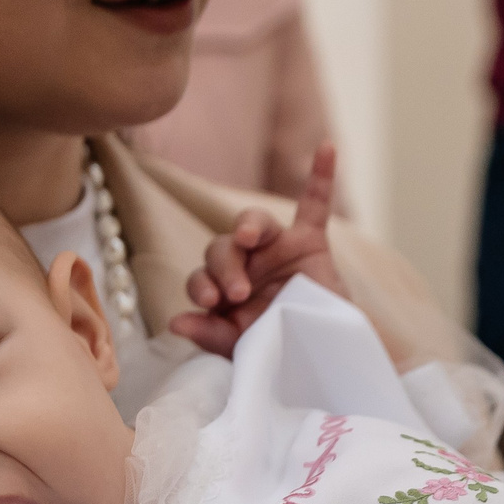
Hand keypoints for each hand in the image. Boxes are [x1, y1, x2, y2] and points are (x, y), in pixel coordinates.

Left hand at [167, 144, 345, 358]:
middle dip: (225, 267)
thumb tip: (175, 322)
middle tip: (239, 292)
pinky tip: (327, 148)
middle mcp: (245, 263)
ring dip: (247, 225)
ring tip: (247, 236)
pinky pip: (314, 204)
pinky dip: (320, 176)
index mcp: (223, 289)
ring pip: (253, 221)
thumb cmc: (280, 349)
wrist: (327, 355)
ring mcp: (277, 249)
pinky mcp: (310, 243)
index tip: (211, 302)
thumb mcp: (242, 346)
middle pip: (221, 247)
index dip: (201, 285)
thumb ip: (211, 334)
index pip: (200, 277)